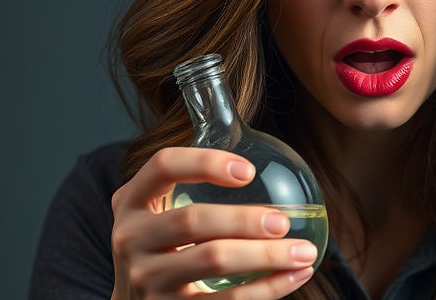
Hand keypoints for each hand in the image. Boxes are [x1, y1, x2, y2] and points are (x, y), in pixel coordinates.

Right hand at [109, 147, 316, 299]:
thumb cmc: (165, 244)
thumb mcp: (161, 209)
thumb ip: (194, 182)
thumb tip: (260, 150)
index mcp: (132, 201)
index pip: (164, 166)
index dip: (206, 162)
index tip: (249, 171)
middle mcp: (131, 238)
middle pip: (192, 219)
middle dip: (245, 219)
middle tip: (284, 221)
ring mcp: (146, 278)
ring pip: (213, 261)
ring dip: (267, 256)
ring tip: (305, 252)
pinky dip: (268, 289)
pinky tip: (295, 276)